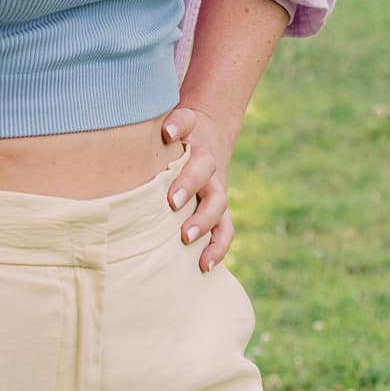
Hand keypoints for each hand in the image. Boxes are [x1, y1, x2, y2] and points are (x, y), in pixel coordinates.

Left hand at [160, 104, 234, 272]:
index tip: (166, 134)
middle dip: (189, 185)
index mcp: (192, 138)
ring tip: (186, 238)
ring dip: (204, 221)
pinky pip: (225, 230)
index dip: (178, 127)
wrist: (208, 139)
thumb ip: (167, 125)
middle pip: (204, 171)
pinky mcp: (219, 211)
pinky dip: (218, 248)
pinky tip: (204, 266)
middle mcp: (207, 165)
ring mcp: (215, 189)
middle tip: (172, 201)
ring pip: (218, 204)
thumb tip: (164, 131)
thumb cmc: (177, 138)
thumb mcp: (171, 125)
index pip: (187, 124)